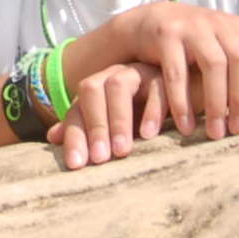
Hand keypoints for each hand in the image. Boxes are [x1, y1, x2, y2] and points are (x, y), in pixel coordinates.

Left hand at [49, 61, 165, 170]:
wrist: (186, 96)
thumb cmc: (147, 115)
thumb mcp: (116, 127)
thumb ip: (86, 129)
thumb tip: (52, 137)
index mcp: (97, 90)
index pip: (77, 110)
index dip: (75, 136)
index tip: (77, 165)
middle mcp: (113, 76)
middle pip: (92, 90)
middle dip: (94, 126)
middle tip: (100, 159)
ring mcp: (139, 72)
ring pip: (118, 85)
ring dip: (118, 120)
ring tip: (123, 151)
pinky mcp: (166, 75)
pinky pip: (156, 87)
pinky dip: (153, 111)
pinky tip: (150, 135)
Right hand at [102, 2, 238, 142]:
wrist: (151, 23)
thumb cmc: (199, 47)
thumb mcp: (233, 55)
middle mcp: (220, 22)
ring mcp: (192, 25)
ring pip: (212, 64)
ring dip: (214, 102)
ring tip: (214, 133)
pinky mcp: (166, 34)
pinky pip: (176, 70)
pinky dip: (182, 100)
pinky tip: (185, 125)